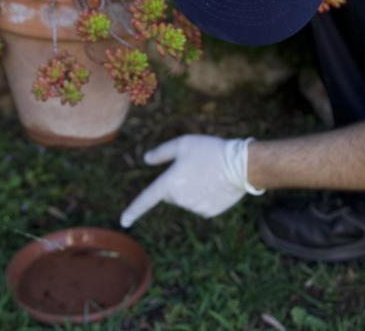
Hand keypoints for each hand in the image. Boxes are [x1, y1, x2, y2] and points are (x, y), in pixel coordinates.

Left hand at [119, 135, 263, 227]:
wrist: (240, 165)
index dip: (133, 211)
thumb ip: (161, 153)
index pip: (146, 200)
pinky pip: (200, 205)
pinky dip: (205, 196)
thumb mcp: (183, 143)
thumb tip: (146, 159)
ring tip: (209, 174)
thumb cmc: (209, 150)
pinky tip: (216, 184)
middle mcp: (179, 199)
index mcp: (169, 183)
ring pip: (186, 199)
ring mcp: (194, 208)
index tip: (124, 221)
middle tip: (195, 167)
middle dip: (177, 183)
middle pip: (171, 194)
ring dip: (193, 189)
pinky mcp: (208, 212)